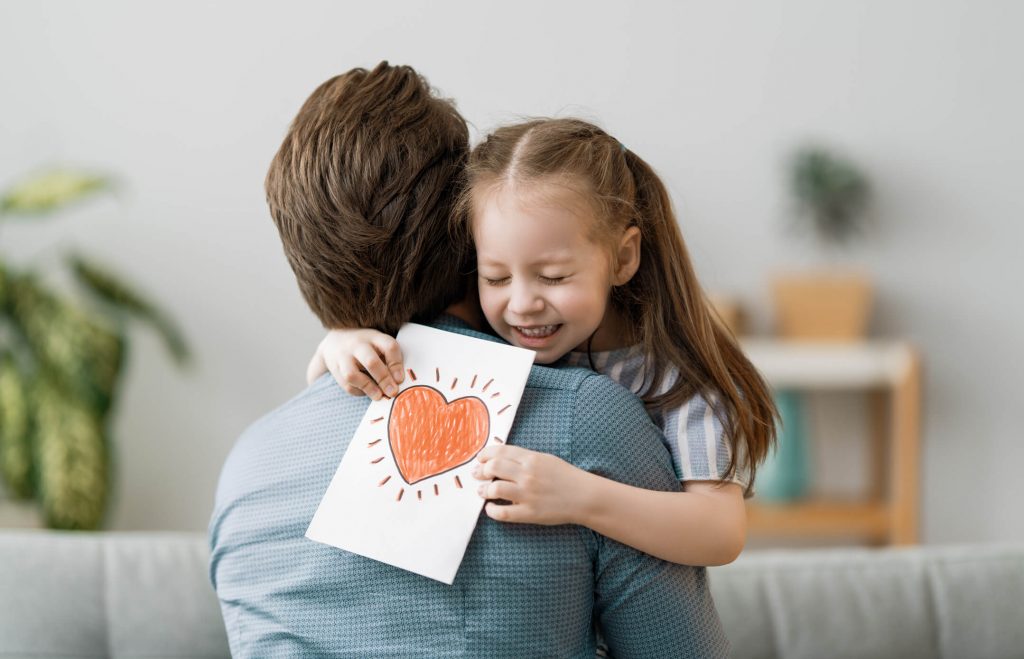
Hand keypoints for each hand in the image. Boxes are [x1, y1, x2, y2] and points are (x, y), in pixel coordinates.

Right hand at [305, 329, 404, 399]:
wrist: (336, 340)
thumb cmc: (367, 346)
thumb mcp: (379, 344)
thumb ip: (390, 359)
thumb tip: (399, 382)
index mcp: (375, 337)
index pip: (389, 347)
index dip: (396, 364)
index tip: (400, 380)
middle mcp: (358, 345)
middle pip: (370, 361)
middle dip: (383, 379)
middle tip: (392, 392)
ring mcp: (344, 357)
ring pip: (352, 374)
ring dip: (368, 387)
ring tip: (379, 396)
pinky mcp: (336, 370)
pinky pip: (347, 384)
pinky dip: (359, 391)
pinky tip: (367, 392)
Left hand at [472, 444, 589, 524]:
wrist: (585, 496)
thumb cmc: (566, 476)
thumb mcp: (546, 459)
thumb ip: (524, 457)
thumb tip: (501, 457)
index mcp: (532, 458)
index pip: (500, 451)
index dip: (485, 454)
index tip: (480, 458)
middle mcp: (528, 474)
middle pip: (494, 467)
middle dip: (481, 470)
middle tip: (477, 474)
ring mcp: (528, 494)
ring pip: (495, 489)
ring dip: (484, 490)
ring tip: (482, 491)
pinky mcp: (529, 513)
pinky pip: (503, 513)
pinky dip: (492, 510)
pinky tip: (490, 508)